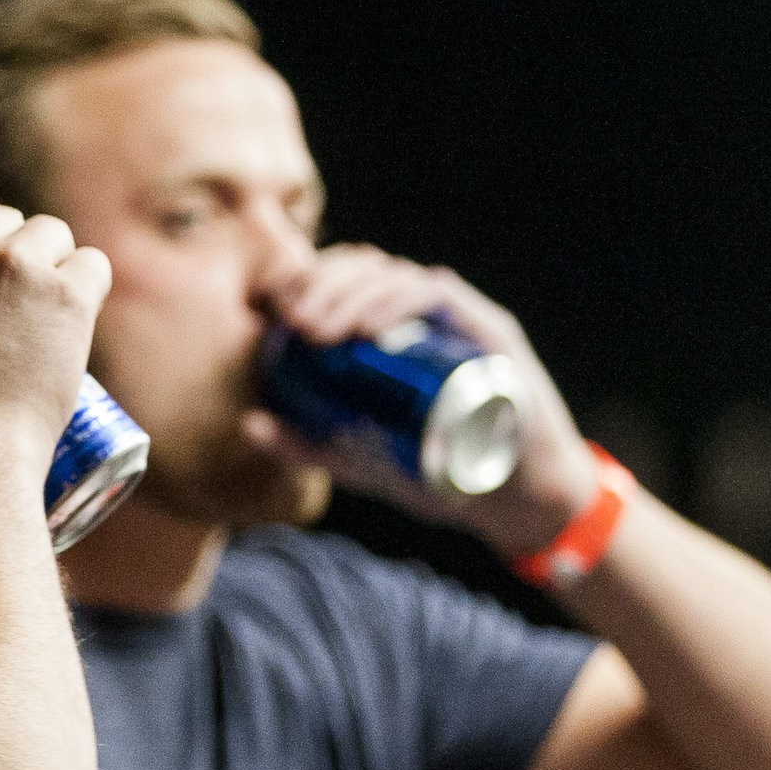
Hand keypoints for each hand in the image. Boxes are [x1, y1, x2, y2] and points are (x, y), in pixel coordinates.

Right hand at [0, 201, 111, 473]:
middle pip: (0, 219)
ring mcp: (12, 260)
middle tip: (12, 310)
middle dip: (8, 256)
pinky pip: (92, 264)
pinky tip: (77, 324)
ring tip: (45, 318)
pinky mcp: (64, 288)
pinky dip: (89, 291)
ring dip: (51, 266)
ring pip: (50, 233)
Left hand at [241, 244, 599, 553]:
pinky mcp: (489, 331)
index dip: (309, 280)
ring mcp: (459, 320)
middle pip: (368, 268)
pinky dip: (398, 302)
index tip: (277, 310)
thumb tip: (249, 422)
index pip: (348, 279)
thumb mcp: (364, 464)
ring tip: (319, 328)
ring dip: (352, 292)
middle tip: (294, 320)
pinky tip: (367, 325)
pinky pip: (438, 295)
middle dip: (324, 281)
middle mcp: (428, 315)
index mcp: (398, 330)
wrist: (521, 501)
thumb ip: (310, 444)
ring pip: (398, 275)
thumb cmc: (445, 476)